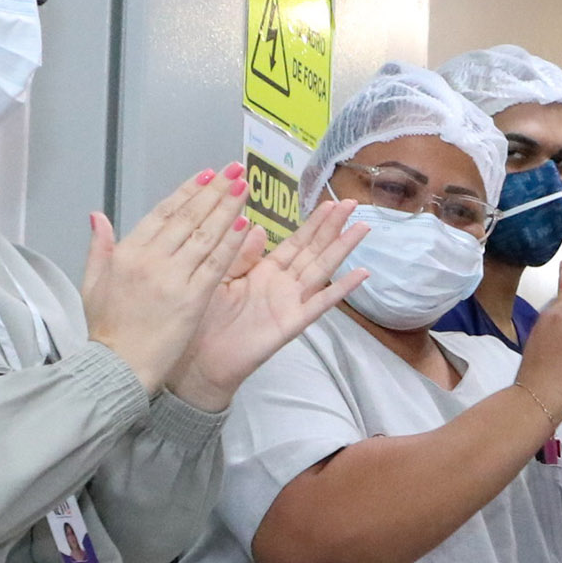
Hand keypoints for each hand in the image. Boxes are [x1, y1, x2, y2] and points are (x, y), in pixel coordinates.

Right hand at [81, 167, 251, 390]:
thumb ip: (99, 247)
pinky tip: (245, 225)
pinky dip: (232, 243)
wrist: (115, 367)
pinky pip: (216, 264)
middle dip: (214, 191)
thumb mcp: (92, 283)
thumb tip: (97, 215)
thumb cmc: (106, 329)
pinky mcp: (192, 299)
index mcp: (127, 253)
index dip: (187, 192)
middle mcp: (151, 259)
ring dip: (227, 209)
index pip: (162, 213)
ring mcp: (173, 278)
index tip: (206, 175)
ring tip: (244, 188)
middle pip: (188, 218)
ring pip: (205, 235)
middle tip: (234, 170)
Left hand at [165, 196, 369, 409]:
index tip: (329, 201)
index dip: (312, 223)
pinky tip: (361, 274)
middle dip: (332, 227)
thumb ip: (239, 255)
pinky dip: (341, 289)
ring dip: (342, 249)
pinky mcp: (291, 323)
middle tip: (352, 202)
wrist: (198, 361)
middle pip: (313, 250)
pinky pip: (320, 304)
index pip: (294, 242)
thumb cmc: (204, 320)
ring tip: (362, 227)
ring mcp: (290, 303)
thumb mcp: (217, 277)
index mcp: (263, 271)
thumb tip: (255, 226)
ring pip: (321, 269)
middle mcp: (282, 284)